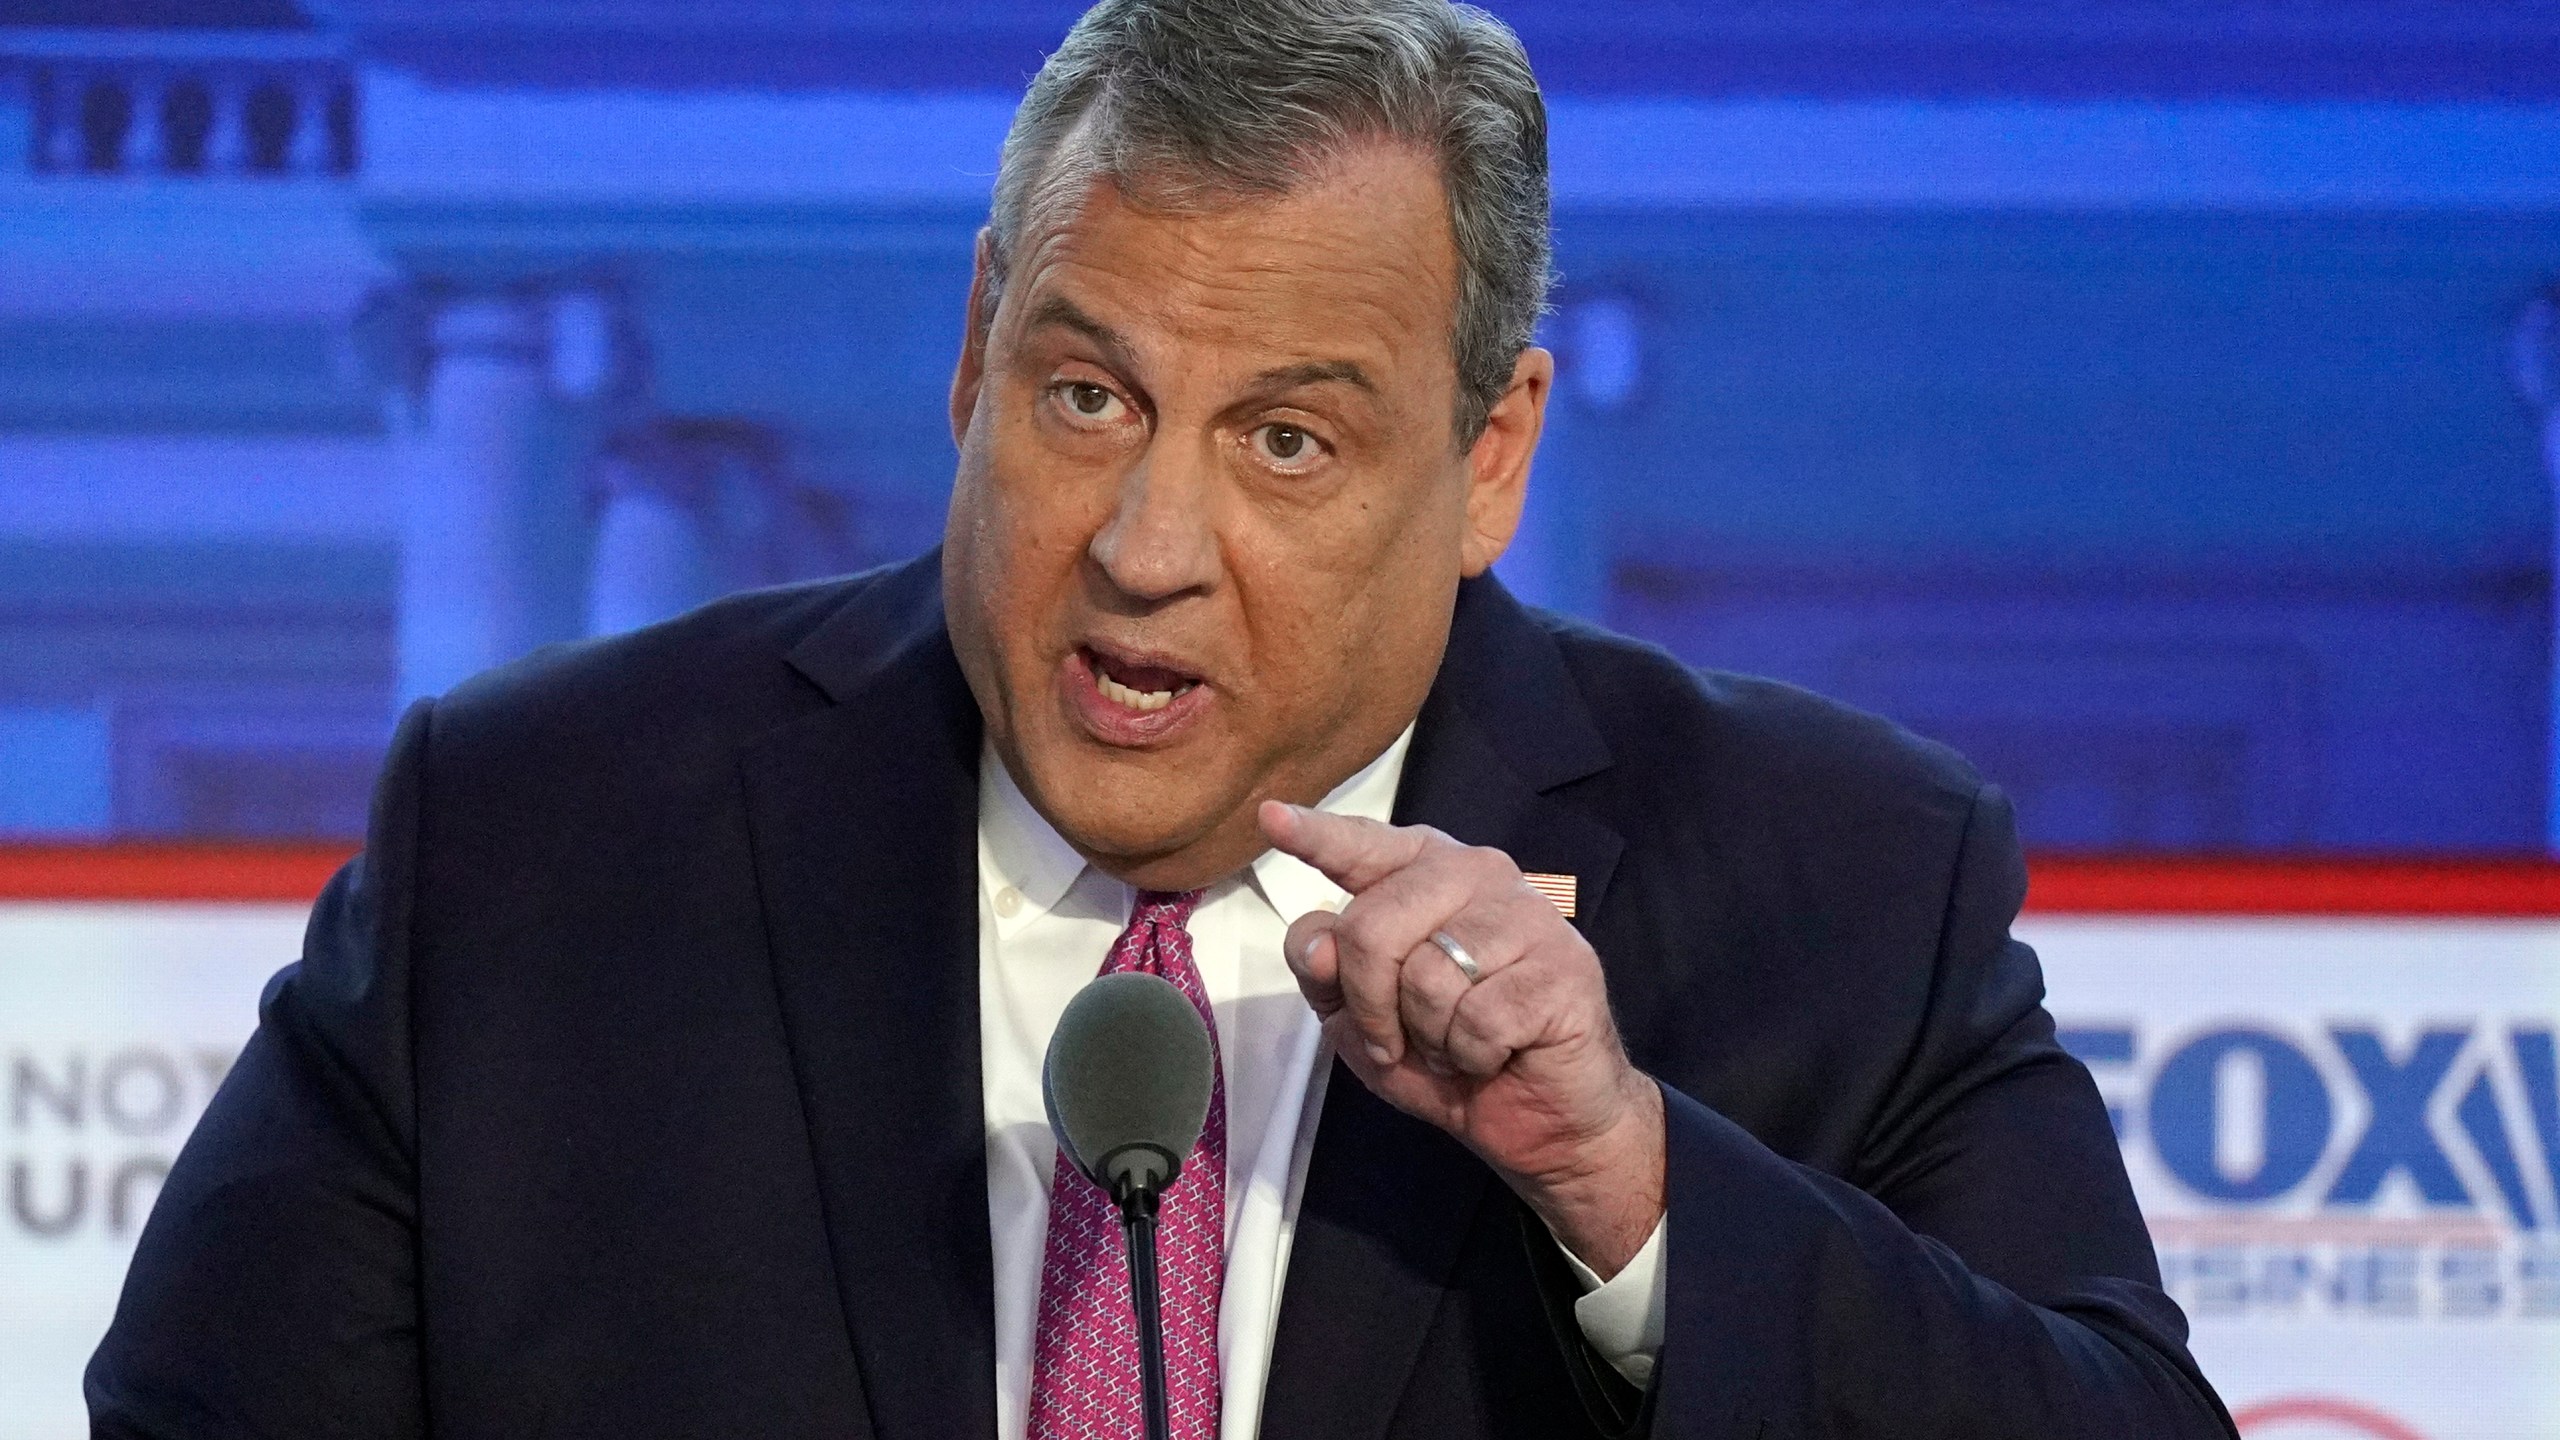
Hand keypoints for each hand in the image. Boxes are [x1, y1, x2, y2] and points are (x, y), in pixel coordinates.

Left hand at [1257, 800, 1664, 1275]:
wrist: (1542, 1117)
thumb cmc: (1448, 1055)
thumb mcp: (1360, 1018)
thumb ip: (1325, 972)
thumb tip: (1319, 944)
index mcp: (1422, 874)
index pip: (1362, 846)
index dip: (1316, 835)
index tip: (1271, 817)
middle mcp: (1477, 874)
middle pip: (1372, 928)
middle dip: (1370, 1004)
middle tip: (1397, 1039)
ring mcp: (1526, 914)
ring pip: (1427, 978)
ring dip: (1429, 1037)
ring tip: (1456, 1042)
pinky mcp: (1562, 965)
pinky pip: (1477, 1019)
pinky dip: (1472, 1055)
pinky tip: (1495, 1052)